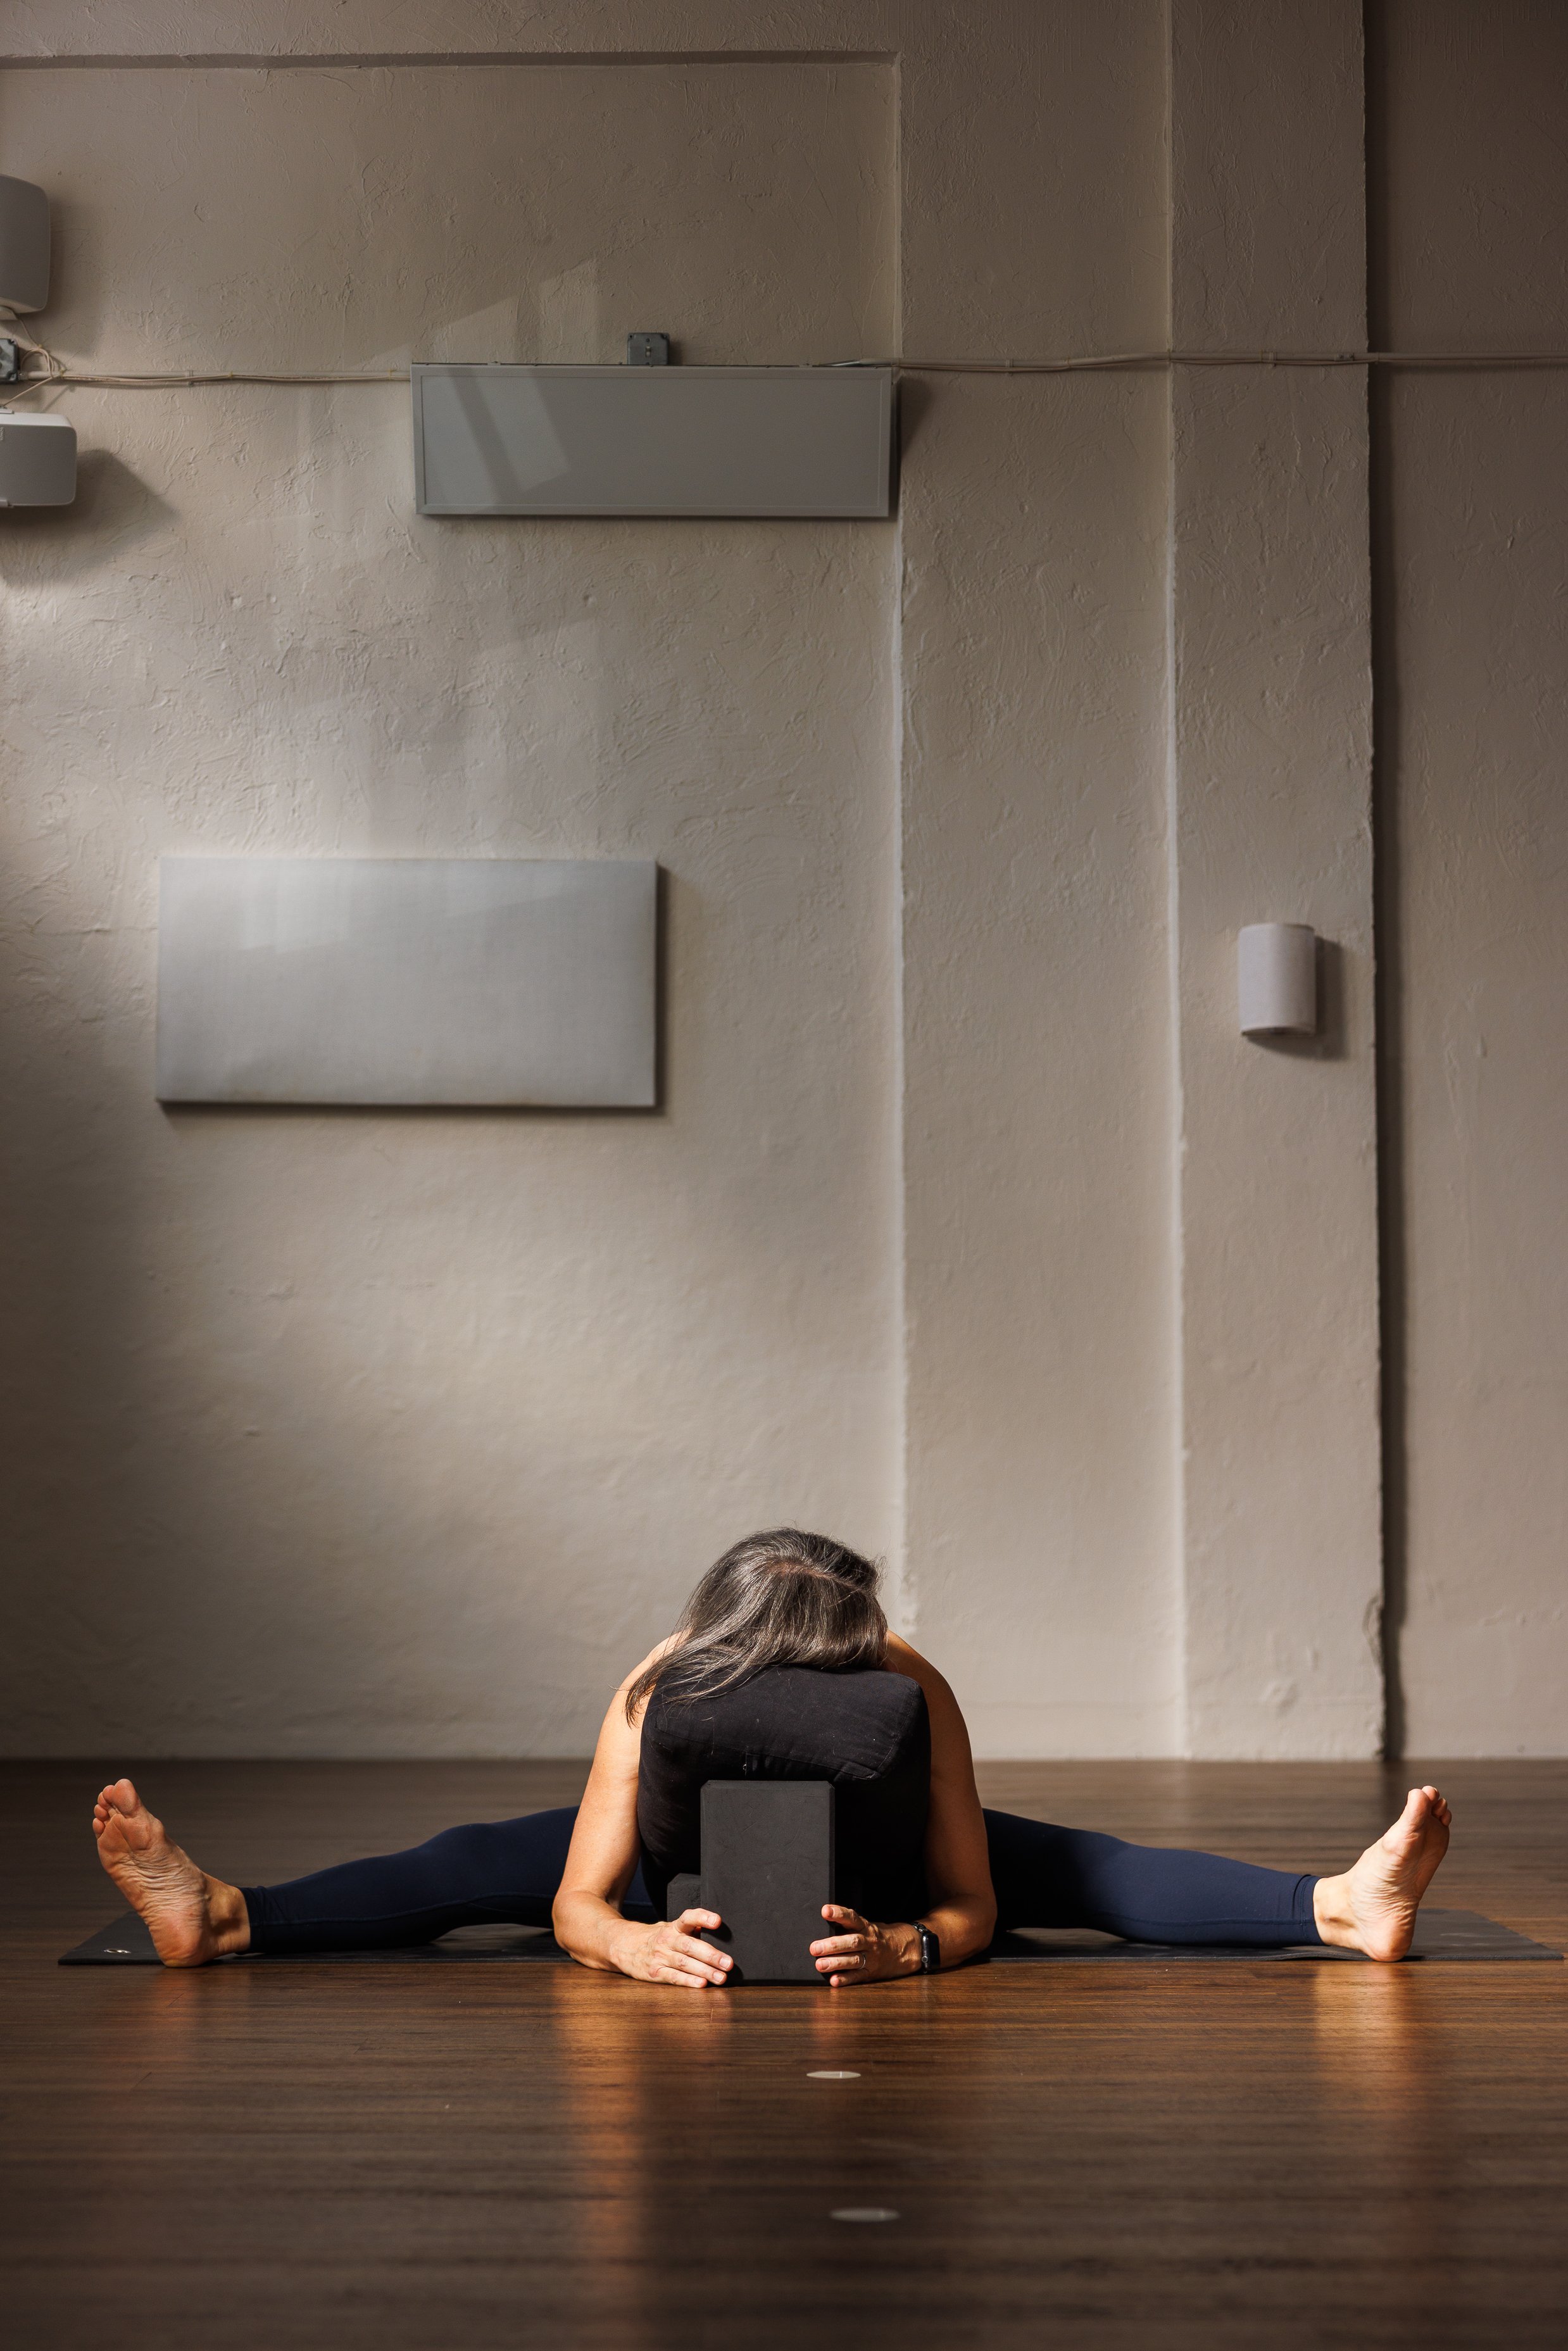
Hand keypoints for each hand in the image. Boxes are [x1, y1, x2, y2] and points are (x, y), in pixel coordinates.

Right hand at [617, 1908, 733, 1988]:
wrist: (622, 1946)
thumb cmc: (654, 1938)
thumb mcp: (670, 1928)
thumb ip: (690, 1930)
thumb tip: (714, 1931)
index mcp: (673, 1927)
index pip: (688, 1918)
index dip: (703, 1917)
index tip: (718, 1921)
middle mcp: (666, 1940)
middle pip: (690, 1945)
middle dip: (711, 1955)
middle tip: (728, 1963)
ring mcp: (659, 1956)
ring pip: (684, 1963)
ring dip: (704, 1971)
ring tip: (721, 1977)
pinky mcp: (654, 1972)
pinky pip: (673, 1977)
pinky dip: (688, 1981)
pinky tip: (701, 1984)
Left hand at [809, 1905, 917, 1988]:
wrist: (903, 1949)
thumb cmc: (876, 1936)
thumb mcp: (865, 1926)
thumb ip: (847, 1925)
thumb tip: (822, 1923)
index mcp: (866, 1927)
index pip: (852, 1918)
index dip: (839, 1913)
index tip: (825, 1911)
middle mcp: (869, 1941)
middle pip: (851, 1942)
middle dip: (832, 1945)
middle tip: (815, 1948)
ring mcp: (871, 1958)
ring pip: (853, 1960)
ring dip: (836, 1963)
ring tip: (820, 1965)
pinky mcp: (871, 1973)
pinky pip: (858, 1976)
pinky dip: (846, 1979)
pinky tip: (834, 1980)